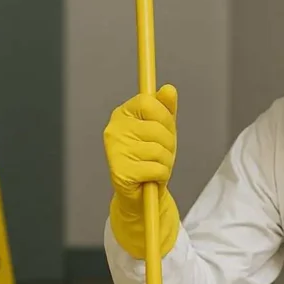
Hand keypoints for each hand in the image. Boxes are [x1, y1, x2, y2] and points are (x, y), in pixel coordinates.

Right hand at [103, 84, 180, 259]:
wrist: (142, 193)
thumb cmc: (151, 158)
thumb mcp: (162, 129)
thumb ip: (166, 109)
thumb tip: (169, 89)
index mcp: (122, 115)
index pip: (147, 102)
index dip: (164, 116)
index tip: (166, 127)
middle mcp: (114, 130)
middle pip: (156, 128)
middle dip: (168, 144)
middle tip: (162, 153)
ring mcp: (115, 151)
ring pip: (158, 150)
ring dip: (166, 161)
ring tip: (157, 166)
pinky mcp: (120, 172)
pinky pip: (156, 168)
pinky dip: (162, 174)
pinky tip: (153, 177)